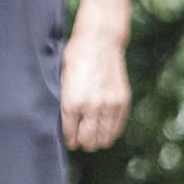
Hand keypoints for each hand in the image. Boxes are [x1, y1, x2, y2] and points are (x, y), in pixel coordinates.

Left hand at [61, 27, 129, 150]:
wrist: (100, 40)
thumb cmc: (76, 56)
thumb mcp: (61, 79)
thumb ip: (64, 102)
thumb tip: (65, 122)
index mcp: (72, 102)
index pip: (71, 134)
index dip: (70, 140)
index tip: (71, 142)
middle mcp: (91, 106)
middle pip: (88, 140)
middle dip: (83, 143)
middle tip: (82, 142)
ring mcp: (109, 104)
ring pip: (104, 137)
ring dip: (98, 140)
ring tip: (94, 138)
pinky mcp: (122, 101)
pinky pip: (117, 126)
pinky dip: (111, 131)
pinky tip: (106, 129)